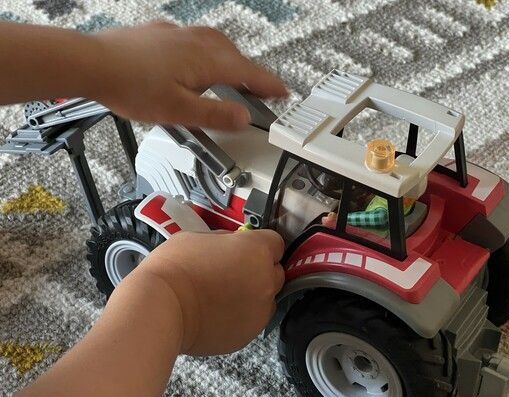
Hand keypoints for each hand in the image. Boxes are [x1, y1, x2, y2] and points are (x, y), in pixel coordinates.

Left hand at [91, 22, 287, 129]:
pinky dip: (207, 50)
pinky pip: (194, 39)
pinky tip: (196, 57)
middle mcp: (195, 43)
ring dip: (232, 59)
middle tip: (261, 88)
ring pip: (216, 43)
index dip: (268, 84)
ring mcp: (177, 35)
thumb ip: (214, 114)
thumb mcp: (178, 112)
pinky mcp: (160, 35)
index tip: (282, 92)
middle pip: (235, 56)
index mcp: (206, 61)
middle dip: (252, 72)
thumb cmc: (130, 86)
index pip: (248, 73)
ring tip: (235, 73)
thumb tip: (242, 117)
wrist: (92, 64)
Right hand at [136, 230, 284, 354]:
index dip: (259, 244)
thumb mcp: (198, 236)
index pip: (275, 243)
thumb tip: (232, 244)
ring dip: (252, 294)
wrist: (161, 308)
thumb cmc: (174, 268)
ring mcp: (260, 309)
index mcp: (257, 250)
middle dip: (258, 270)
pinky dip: (241, 315)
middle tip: (231, 271)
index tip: (246, 249)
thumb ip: (225, 240)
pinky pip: (253, 319)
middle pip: (274, 271)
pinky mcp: (249, 333)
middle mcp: (266, 280)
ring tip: (222, 294)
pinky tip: (218, 311)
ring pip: (266, 298)